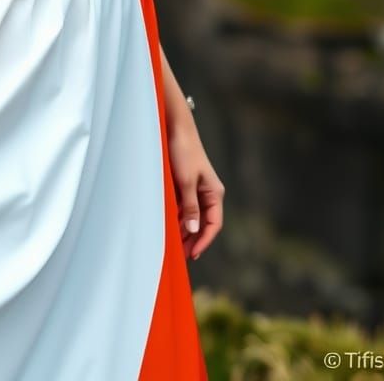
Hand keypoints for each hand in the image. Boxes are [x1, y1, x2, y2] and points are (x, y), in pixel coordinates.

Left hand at [167, 110, 224, 260]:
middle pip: (204, 223)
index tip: (192, 254)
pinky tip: (169, 226)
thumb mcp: (185, 181)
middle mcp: (209, 192)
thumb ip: (190, 206)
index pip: (214, 224)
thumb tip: (193, 229)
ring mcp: (197, 189)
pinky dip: (179, 217)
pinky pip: (185, 206)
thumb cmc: (182, 152)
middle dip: (194, 240)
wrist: (175, 127)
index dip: (204, 241)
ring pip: (194, 216)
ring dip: (185, 230)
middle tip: (180, 256)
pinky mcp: (186, 184)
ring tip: (174, 245)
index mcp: (214, 193)